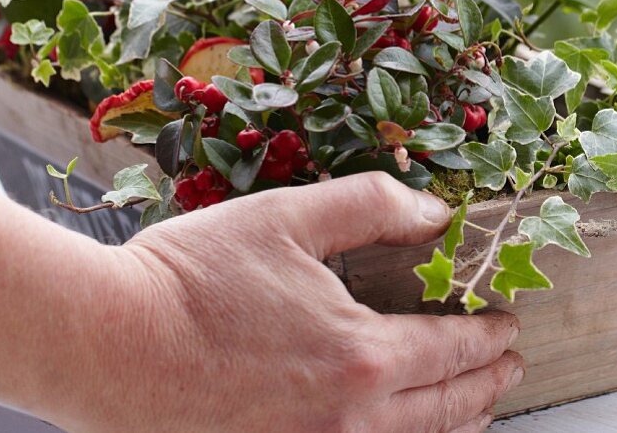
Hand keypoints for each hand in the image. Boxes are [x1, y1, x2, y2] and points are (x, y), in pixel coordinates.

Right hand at [62, 173, 522, 432]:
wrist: (107, 345)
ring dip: (453, 425)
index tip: (508, 327)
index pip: (453, 351)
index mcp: (361, 355)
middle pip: (444, 409)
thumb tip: (434, 210)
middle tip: (508, 369)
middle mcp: (348, 420)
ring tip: (471, 410)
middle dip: (486, 385)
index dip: (489, 337)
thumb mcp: (287, 216)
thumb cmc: (191, 278)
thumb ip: (370, 206)